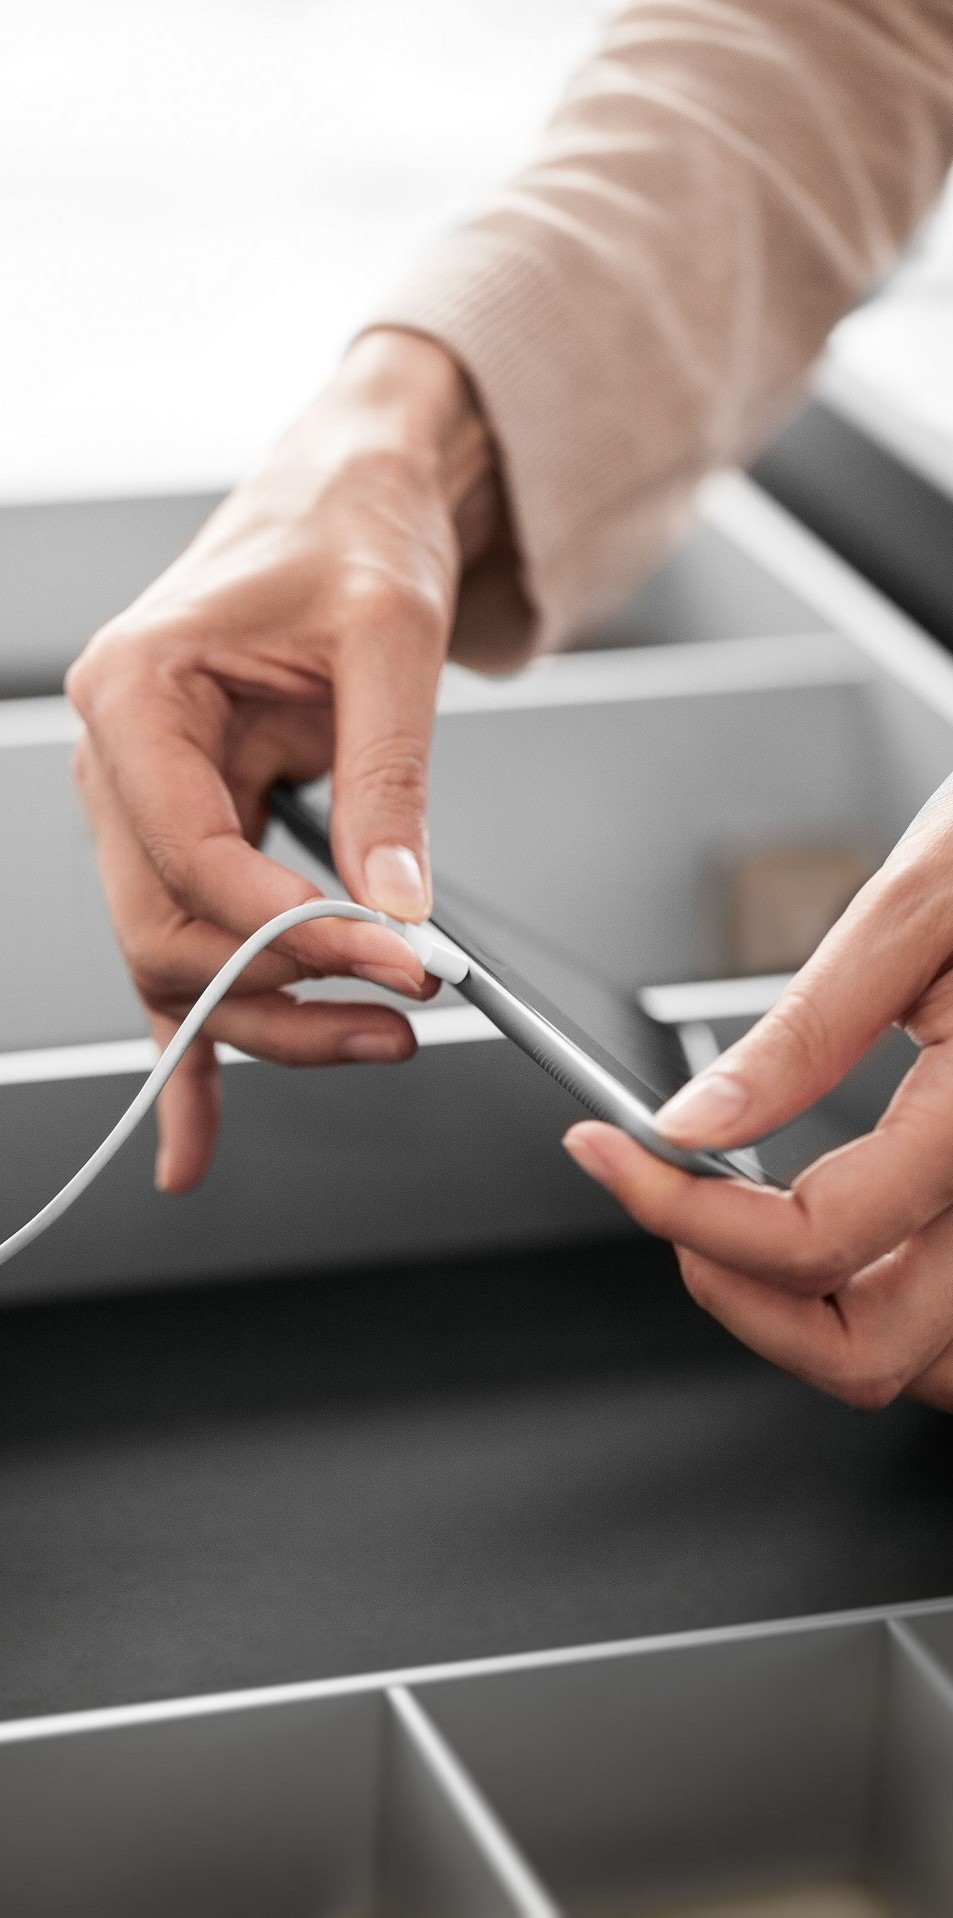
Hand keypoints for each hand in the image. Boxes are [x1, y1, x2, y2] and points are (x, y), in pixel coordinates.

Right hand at [67, 329, 502, 1192]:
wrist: (352, 494)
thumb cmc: (350, 533)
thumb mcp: (388, 640)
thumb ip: (387, 781)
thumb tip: (395, 907)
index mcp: (137, 695)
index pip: (192, 857)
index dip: (294, 931)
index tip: (398, 967)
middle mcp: (121, 760)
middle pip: (169, 932)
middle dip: (282, 994)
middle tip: (402, 1019)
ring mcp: (149, 807)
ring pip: (179, 960)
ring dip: (267, 1022)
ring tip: (379, 1042)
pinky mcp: (194, 837)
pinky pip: (186, 955)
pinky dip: (196, 1047)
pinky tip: (195, 1139)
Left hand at [564, 777, 952, 1412]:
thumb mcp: (923, 908)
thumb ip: (809, 1032)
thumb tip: (693, 1127)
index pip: (815, 1239)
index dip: (681, 1213)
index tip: (611, 1154)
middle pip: (873, 1354)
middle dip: (742, 1300)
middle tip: (669, 1209)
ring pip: (925, 1361)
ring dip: (814, 1322)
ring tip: (737, 1230)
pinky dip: (884, 1303)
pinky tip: (831, 1234)